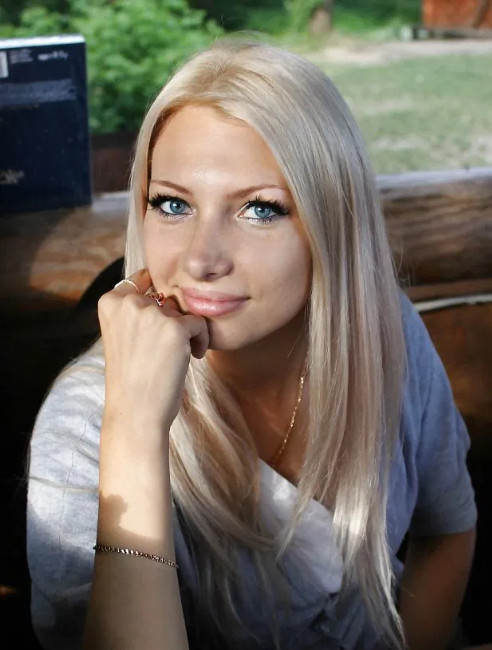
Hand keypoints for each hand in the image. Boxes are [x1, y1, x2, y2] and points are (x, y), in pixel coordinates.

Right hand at [97, 268, 208, 431]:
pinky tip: (193, 357)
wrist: (135, 411)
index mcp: (109, 302)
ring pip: (183, 311)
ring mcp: (152, 313)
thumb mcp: (122, 335)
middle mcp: (129, 302)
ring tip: (178, 356)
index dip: (155, 300)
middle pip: (165, 299)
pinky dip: (201, 340)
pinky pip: (200, 324)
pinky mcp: (175, 328)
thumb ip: (135, 312)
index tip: (157, 326)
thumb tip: (166, 293)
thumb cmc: (130, 378)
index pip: (140, 280)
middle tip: (166, 350)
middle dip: (171, 321)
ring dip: (186, 331)